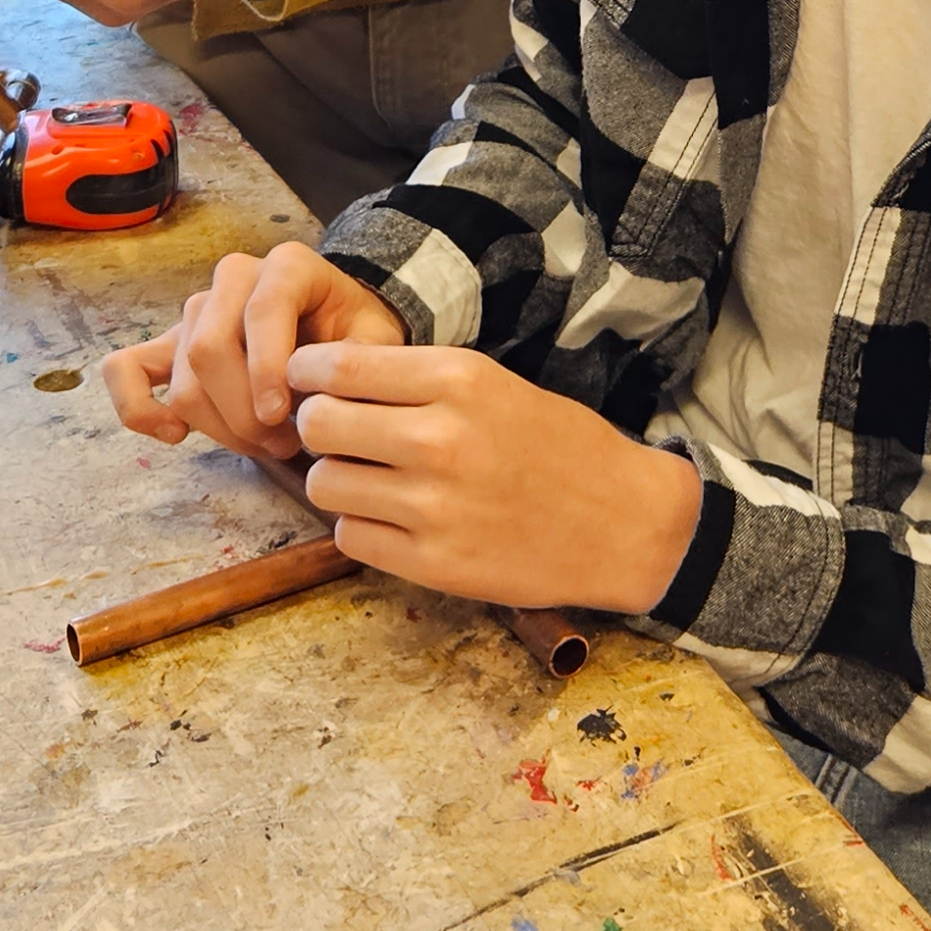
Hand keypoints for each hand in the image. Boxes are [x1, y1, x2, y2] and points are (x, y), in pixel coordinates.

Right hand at [101, 240, 403, 461]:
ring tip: (265, 445)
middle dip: (242, 411)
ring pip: (182, 376)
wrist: (339, 328)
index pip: (262, 311)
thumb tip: (319, 400)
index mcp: (287, 266)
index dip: (267, 370)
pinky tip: (175, 435)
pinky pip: (123, 370)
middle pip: (209, 348)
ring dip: (218, 426)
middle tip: (284, 444)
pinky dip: (138, 409)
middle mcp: (233, 278)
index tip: (284, 418)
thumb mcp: (375, 343)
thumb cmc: (356, 335)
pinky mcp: (167, 344)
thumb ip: (356, 365)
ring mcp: (195, 310)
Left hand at [294, 345, 703, 616]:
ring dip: (339, 479)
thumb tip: (327, 380)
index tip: (310, 380)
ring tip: (372, 479)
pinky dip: (361, 526)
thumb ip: (418, 382)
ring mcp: (434, 507)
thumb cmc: (556, 445)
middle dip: (317, 426)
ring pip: (325, 483)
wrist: (620, 522)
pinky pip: (350, 536)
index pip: (340, 367)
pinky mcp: (432, 564)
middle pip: (318, 424)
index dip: (309, 372)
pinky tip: (394, 518)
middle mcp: (441, 439)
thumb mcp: (495, 385)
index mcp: (459, 381)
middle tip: (338, 434)